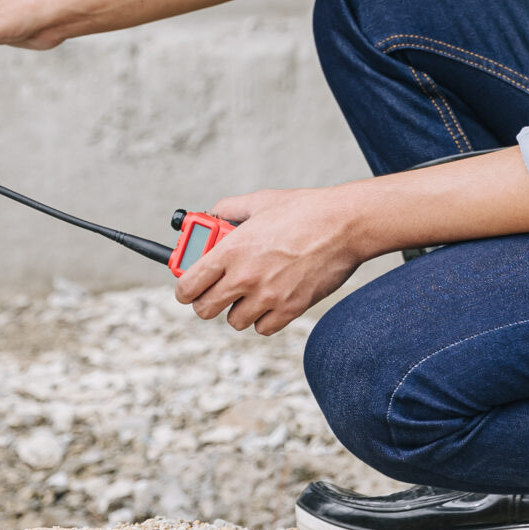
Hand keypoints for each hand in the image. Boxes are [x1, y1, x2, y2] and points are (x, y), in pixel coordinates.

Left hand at [174, 186, 366, 336]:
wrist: (344, 225)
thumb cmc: (303, 210)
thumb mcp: (259, 201)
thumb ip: (229, 209)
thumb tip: (211, 215)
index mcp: (231, 250)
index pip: (188, 285)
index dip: (184, 289)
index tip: (188, 287)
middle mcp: (245, 277)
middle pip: (204, 310)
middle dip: (206, 301)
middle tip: (216, 290)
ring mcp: (268, 296)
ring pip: (234, 322)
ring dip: (238, 309)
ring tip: (249, 291)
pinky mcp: (291, 309)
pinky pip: (263, 328)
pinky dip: (263, 318)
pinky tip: (269, 299)